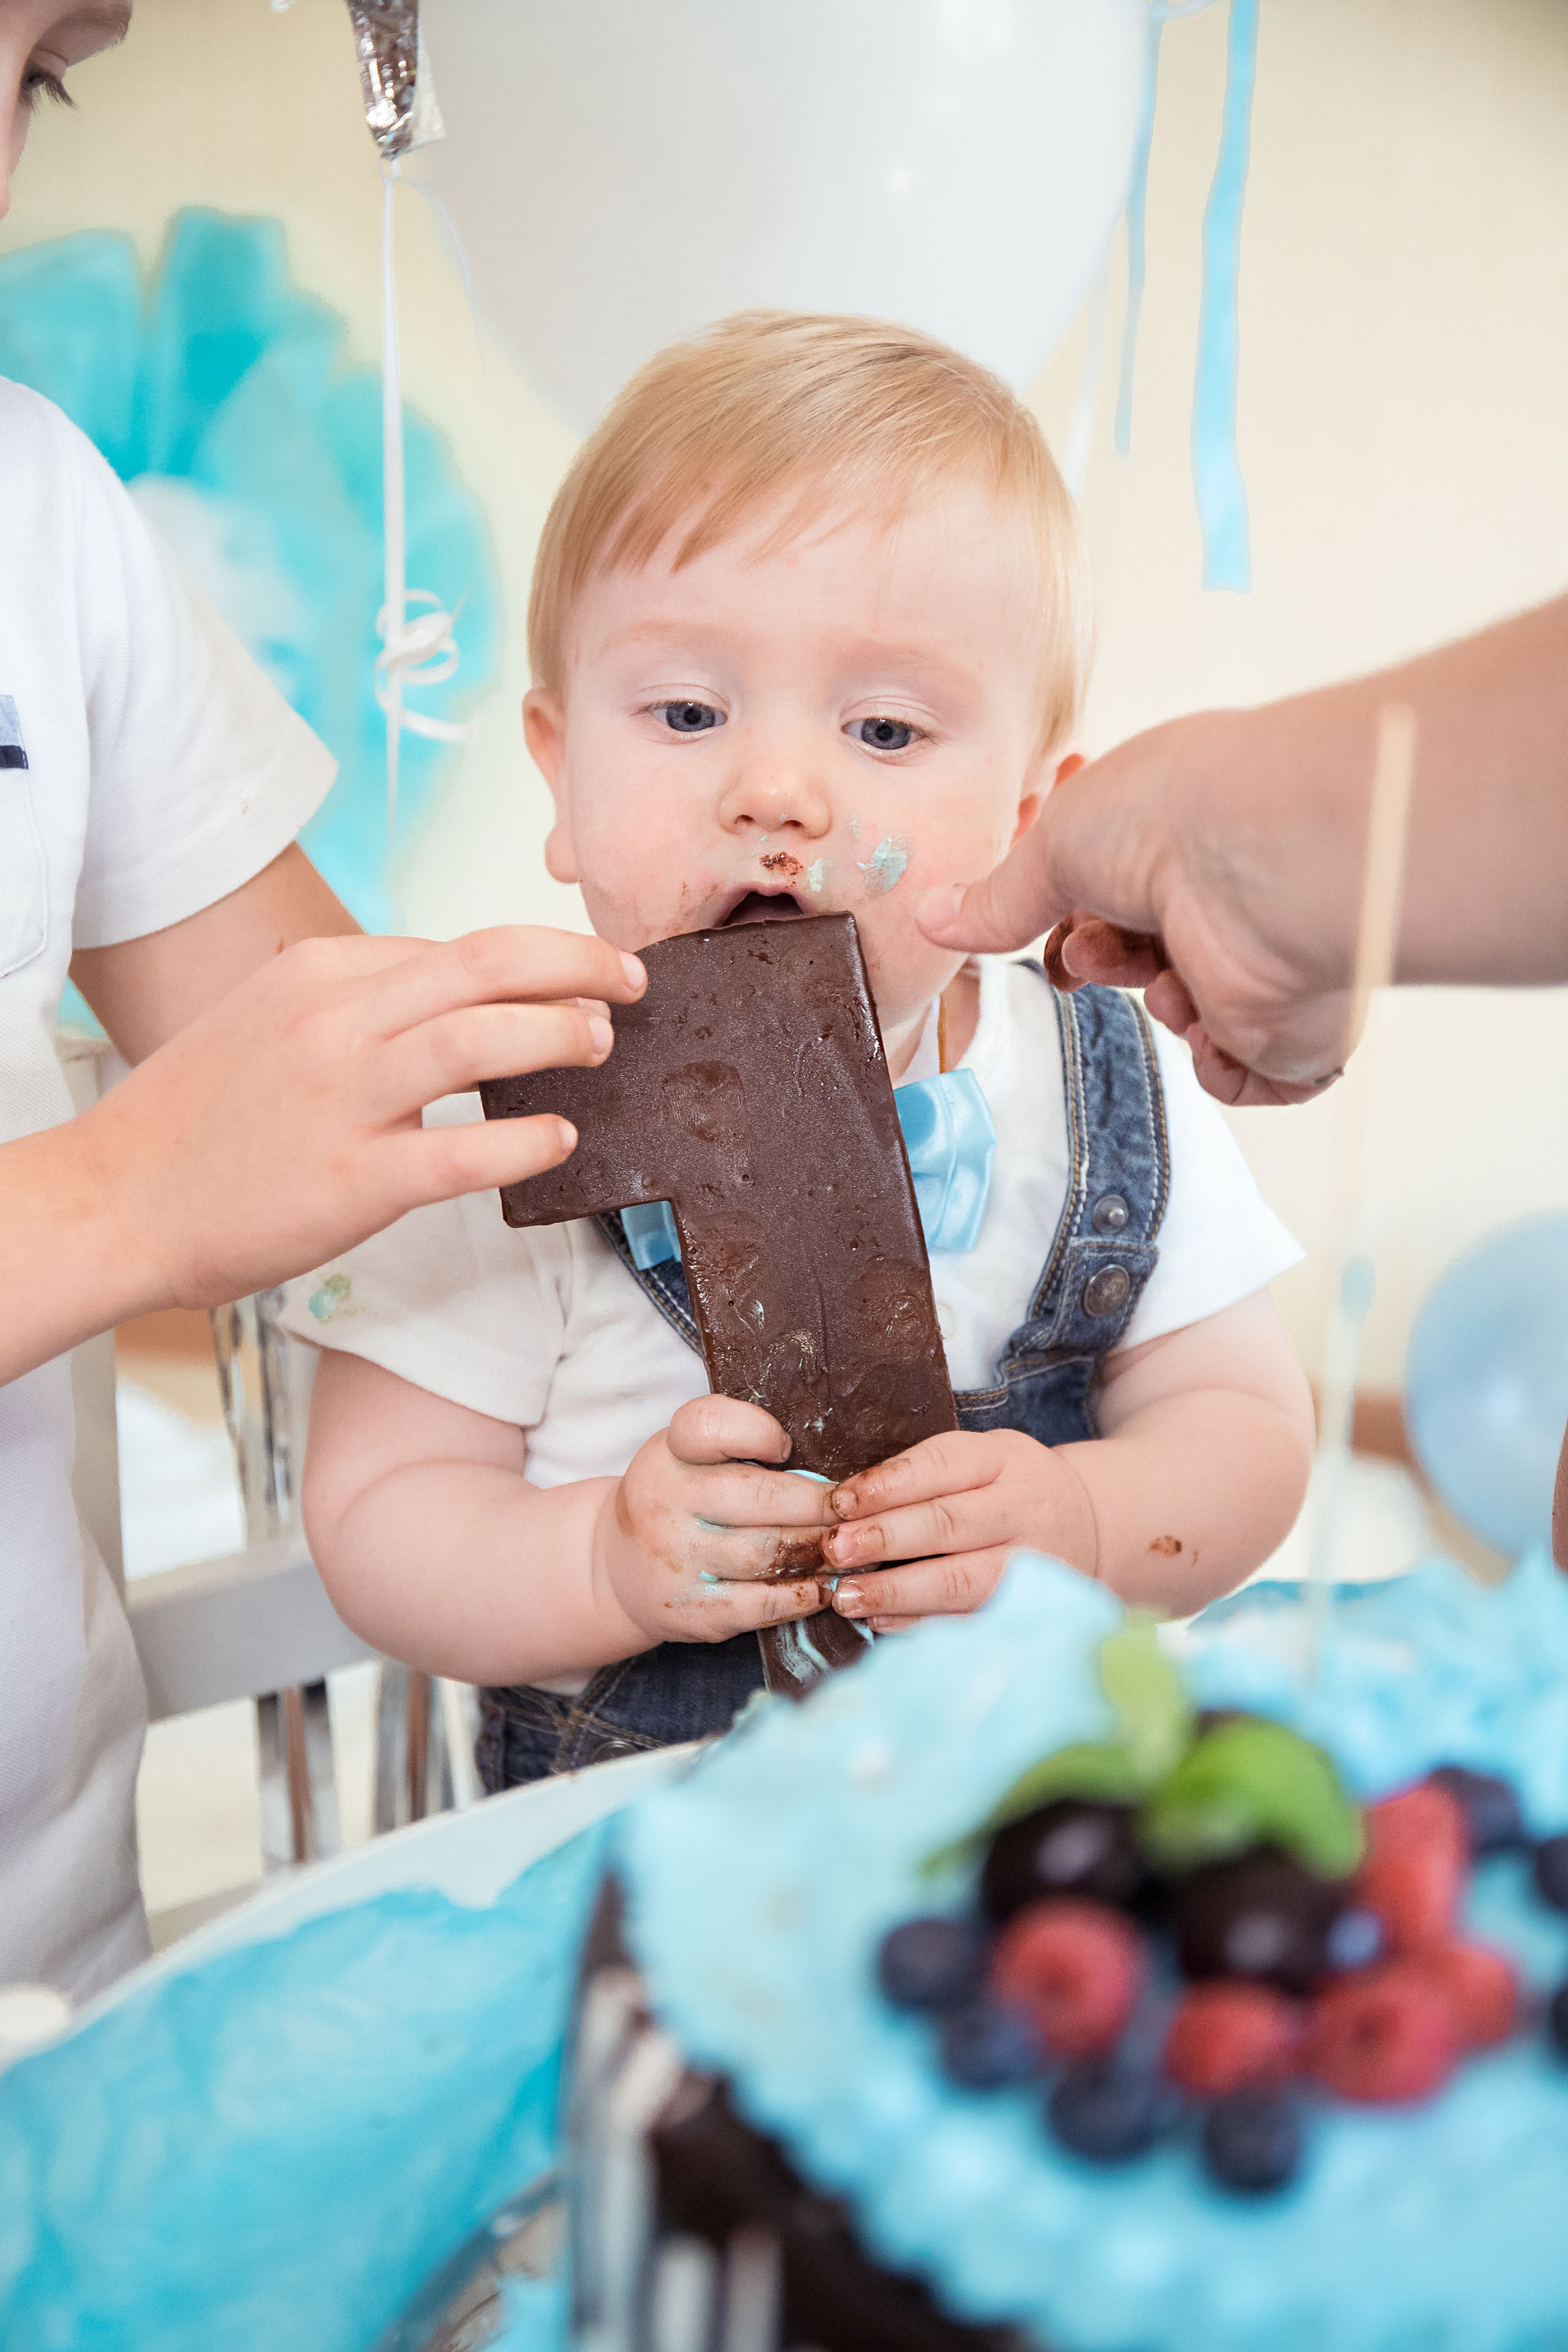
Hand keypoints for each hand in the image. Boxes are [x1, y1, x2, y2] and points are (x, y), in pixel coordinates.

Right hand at [79, 925, 646, 1315]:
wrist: (114, 1201)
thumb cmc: (199, 1121)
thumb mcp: (268, 1021)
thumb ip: (357, 1003)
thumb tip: (456, 998)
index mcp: (318, 972)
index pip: (453, 947)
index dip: (532, 958)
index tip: (577, 974)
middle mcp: (334, 1021)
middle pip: (486, 963)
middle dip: (575, 963)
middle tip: (628, 981)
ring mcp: (343, 1100)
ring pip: (480, 1037)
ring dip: (559, 1034)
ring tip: (600, 1045)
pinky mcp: (352, 1181)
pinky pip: (461, 1150)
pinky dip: (524, 1139)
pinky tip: (559, 1138)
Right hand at [593, 1396, 838, 1644]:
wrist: (618, 1569)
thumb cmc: (681, 1499)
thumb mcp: (690, 1456)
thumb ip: (742, 1445)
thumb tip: (832, 1459)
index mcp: (669, 1452)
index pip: (710, 1426)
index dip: (758, 1431)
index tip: (787, 1446)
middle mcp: (664, 1501)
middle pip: (759, 1497)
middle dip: (819, 1504)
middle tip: (853, 1508)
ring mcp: (676, 1560)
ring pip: (768, 1553)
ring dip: (821, 1550)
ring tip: (852, 1545)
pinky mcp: (693, 1610)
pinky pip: (762, 1604)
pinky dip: (804, 1594)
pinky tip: (826, 1585)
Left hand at [820, 1428, 1097, 1628]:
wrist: (1090, 1523)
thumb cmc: (1010, 1487)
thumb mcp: (982, 1457)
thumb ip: (926, 1473)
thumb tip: (846, 1505)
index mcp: (1005, 1460)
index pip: (941, 1467)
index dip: (887, 1485)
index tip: (839, 1502)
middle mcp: (1025, 1510)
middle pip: (948, 1525)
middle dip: (884, 1539)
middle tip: (833, 1550)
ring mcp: (1032, 1564)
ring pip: (961, 1580)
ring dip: (897, 1591)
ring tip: (846, 1597)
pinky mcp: (1029, 1608)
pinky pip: (970, 1620)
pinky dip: (922, 1624)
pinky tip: (881, 1622)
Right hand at [918, 707, 1361, 1105]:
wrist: (1265, 861)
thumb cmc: (1173, 818)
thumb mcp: (1053, 846)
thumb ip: (997, 898)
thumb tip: (932, 917)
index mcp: (1176, 836)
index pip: (1120, 895)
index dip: (1077, 923)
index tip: (1054, 937)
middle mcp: (1224, 892)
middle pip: (1144, 956)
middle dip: (1107, 962)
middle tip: (1096, 955)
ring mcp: (1260, 957)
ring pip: (1185, 1013)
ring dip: (1161, 1003)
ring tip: (1167, 977)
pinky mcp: (1292, 1022)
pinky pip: (1240, 1074)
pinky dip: (1216, 1064)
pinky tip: (1212, 1022)